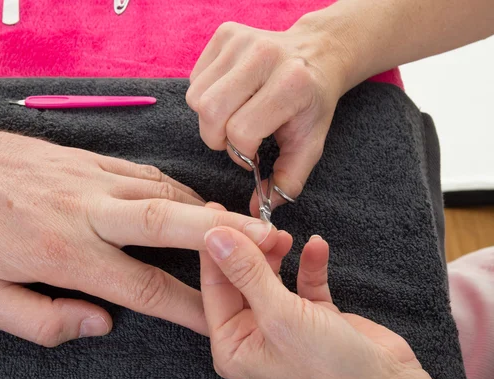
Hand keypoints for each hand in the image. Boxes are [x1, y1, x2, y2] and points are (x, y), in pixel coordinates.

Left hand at [0, 100, 283, 346]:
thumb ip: (42, 319)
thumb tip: (100, 322)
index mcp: (62, 250)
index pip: (141, 286)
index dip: (187, 309)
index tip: (219, 322)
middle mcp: (86, 210)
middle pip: (169, 223)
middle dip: (224, 237)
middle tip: (268, 243)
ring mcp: (90, 177)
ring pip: (164, 193)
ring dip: (207, 212)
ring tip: (242, 227)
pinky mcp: (87, 159)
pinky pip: (144, 174)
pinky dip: (177, 190)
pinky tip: (191, 202)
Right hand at [186, 19, 348, 211]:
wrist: (317, 55)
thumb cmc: (311, 103)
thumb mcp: (309, 145)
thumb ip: (287, 181)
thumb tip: (259, 212)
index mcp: (291, 84)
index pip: (240, 131)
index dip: (242, 151)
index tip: (254, 150)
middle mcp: (264, 56)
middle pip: (210, 112)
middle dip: (218, 136)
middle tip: (237, 136)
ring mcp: (242, 40)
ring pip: (196, 97)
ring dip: (210, 117)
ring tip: (234, 114)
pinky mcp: (225, 33)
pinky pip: (194, 79)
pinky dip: (206, 95)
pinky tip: (230, 95)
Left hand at [199, 213, 458, 378]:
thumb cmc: (329, 369)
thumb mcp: (280, 316)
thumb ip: (247, 273)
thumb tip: (214, 237)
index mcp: (233, 344)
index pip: (214, 288)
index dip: (216, 250)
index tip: (216, 214)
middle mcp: (253, 334)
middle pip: (241, 278)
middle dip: (249, 248)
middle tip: (256, 221)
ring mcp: (283, 323)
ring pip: (270, 276)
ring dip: (277, 253)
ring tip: (284, 235)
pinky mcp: (313, 315)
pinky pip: (303, 280)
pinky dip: (309, 263)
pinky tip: (316, 246)